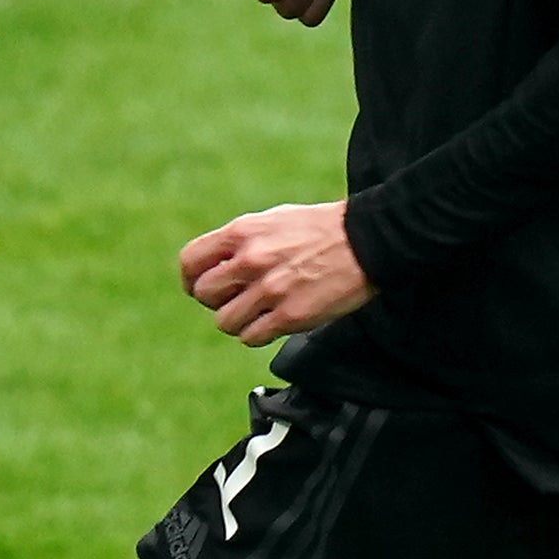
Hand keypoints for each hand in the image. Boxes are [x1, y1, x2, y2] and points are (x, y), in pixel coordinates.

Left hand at [179, 201, 368, 343]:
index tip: (200, 288)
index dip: (191, 280)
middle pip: (205, 294)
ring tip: (258, 313)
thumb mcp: (273, 220)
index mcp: (243, 232)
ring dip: (237, 322)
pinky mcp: (290, 315)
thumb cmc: (320, 230)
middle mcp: (251, 260)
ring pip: (225, 322)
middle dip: (217, 301)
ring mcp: (270, 289)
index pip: (191, 261)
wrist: (367, 241)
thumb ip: (240, 241)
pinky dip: (257, 334)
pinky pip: (251, 337)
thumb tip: (214, 265)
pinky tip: (273, 322)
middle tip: (237, 300)